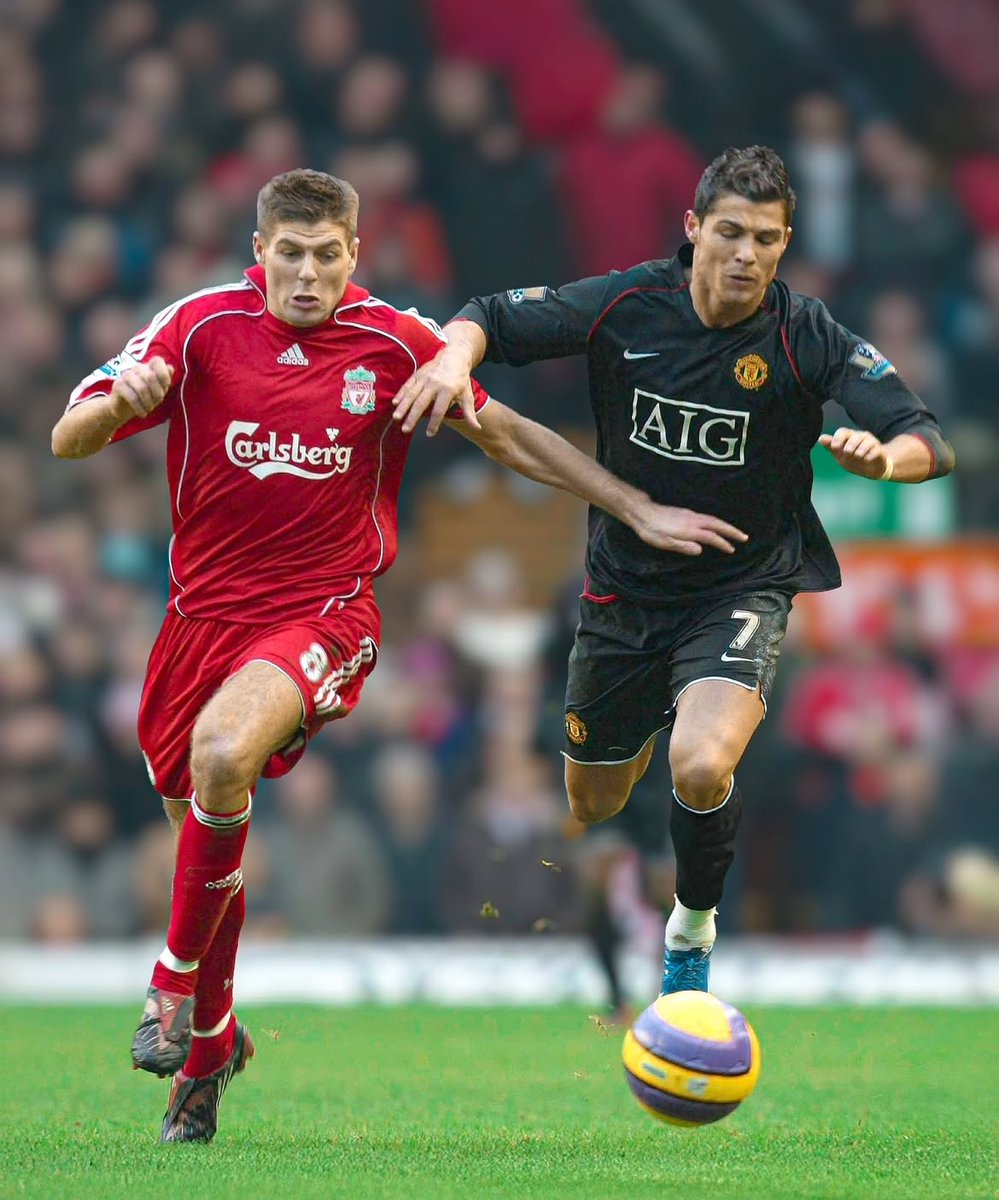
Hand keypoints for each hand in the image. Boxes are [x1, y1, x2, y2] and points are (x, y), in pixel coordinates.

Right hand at [110, 356, 173, 420]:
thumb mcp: (159, 391)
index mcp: (149, 367)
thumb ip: (165, 380)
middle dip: (157, 393)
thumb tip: (170, 369)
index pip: (157, 361)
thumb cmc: (144, 398)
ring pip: (142, 388)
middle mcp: (137, 368)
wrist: (123, 409)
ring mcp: (126, 375)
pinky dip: (140, 408)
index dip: (164, 375)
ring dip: (148, 403)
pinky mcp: (118, 385)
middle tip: (157, 402)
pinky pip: (132, 397)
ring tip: (149, 409)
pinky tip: (142, 414)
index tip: (165, 388)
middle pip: (151, 377)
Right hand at [392, 346, 480, 436]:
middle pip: (422, 403)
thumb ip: (470, 413)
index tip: (430, 434)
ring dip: (403, 406)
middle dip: (413, 417)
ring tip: (396, 418)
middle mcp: (435, 384)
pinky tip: (395, 403)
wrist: (454, 356)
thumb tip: (477, 428)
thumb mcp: (467, 395)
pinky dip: (401, 394)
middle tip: (406, 429)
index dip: (434, 423)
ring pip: (412, 394)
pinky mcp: (418, 374)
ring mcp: (425, 378)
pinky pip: (408, 385)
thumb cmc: (461, 379)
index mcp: (448, 390)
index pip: (439, 410)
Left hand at [630, 502, 748, 555]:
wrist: (641, 512)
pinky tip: (716, 526)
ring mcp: (690, 514)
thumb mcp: (664, 542)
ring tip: (735, 533)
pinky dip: (717, 523)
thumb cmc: (651, 530)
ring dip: (726, 526)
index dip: (722, 543)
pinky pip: (707, 517)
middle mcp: (692, 519)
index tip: (732, 550)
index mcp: (689, 528)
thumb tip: (700, 550)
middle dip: (732, 531)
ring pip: (713, 519)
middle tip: (745, 538)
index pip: (711, 536)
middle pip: (717, 524)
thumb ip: (682, 546)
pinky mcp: (686, 513)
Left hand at [818, 428, 889, 479]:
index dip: (837, 438)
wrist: (870, 469)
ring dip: (861, 449)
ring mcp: (871, 443)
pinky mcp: (879, 451)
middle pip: (855, 436)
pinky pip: (876, 450)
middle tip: (847, 452)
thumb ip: (830, 446)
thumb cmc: (852, 459)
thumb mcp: (839, 454)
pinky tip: (866, 459)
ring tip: (857, 455)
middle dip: (850, 443)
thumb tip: (820, 438)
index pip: (842, 432)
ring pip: (867, 441)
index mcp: (848, 437)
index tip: (834, 447)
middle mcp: (860, 437)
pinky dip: (870, 455)